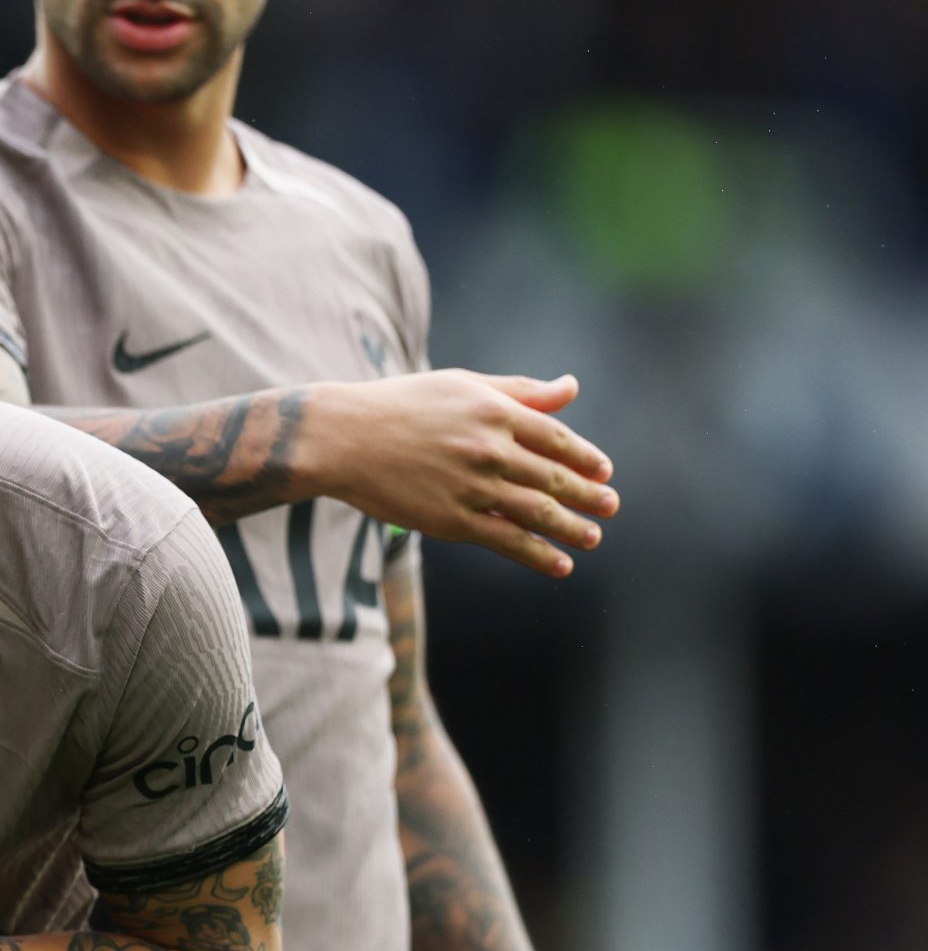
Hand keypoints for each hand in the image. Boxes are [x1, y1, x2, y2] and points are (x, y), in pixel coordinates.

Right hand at [310, 372, 617, 576]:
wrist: (341, 438)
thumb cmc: (399, 406)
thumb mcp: (462, 385)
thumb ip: (519, 390)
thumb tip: (572, 387)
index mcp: (495, 411)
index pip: (557, 439)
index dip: (585, 458)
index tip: (603, 472)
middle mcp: (490, 448)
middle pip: (555, 478)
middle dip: (588, 496)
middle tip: (610, 507)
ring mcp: (473, 486)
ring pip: (538, 512)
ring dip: (572, 528)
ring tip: (592, 538)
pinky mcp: (452, 520)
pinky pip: (507, 540)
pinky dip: (538, 554)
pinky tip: (559, 564)